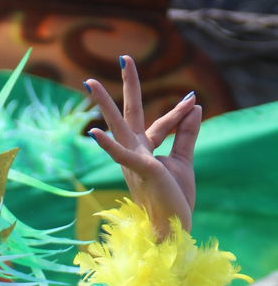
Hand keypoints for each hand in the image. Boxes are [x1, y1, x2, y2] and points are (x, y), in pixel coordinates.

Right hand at [85, 57, 200, 239]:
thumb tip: (194, 105)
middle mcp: (136, 153)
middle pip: (129, 114)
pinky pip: (122, 155)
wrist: (172, 228)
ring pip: (118, 127)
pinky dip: (108, 145)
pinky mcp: (140, 171)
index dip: (178, 112)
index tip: (193, 99)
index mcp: (145, 152)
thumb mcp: (183, 161)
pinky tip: (95, 133)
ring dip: (104, 105)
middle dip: (128, 86)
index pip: (161, 125)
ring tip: (91, 83)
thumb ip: (186, 133)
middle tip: (124, 57)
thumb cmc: (174, 200)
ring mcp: (135, 161)